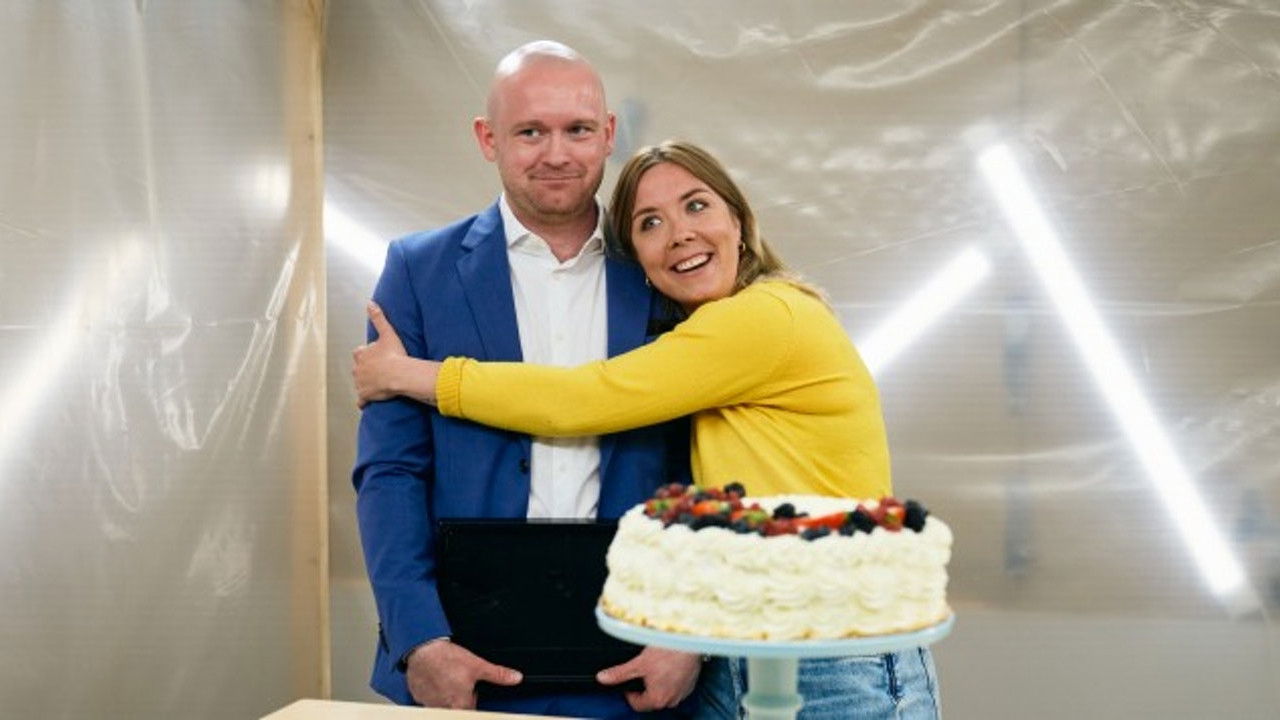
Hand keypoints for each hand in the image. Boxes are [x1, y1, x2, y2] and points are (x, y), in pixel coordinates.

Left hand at [352, 301, 408, 407]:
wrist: (398, 374)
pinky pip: (361, 400)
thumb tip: (370, 303)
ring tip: (376, 385)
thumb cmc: (394, 355)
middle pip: (358, 369)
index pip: (359, 353)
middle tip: (377, 371)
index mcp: (361, 355)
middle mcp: (357, 369)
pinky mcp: (365, 395)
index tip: (375, 356)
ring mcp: (360, 383)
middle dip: (365, 370)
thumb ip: (378, 318)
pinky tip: (367, 402)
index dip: (366, 355)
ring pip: (359, 383)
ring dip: (364, 384)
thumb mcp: (387, 333)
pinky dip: (363, 401)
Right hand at [404, 639, 521, 708]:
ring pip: (442, 703)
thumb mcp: (477, 665)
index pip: (472, 711)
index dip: (474, 700)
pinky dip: (432, 690)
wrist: (422, 650)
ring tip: (447, 677)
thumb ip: (498, 674)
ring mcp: (429, 703)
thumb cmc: (446, 658)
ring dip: (446, 694)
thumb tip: (515, 677)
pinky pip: (428, 697)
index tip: (472, 692)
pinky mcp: (418, 696)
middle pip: (458, 708)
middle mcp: (444, 708)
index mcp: (460, 704)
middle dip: (461, 696)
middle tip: (460, 679)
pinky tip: (435, 677)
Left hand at [597, 646, 701, 711]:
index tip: (629, 682)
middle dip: (645, 688)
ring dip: (659, 684)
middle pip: (651, 700)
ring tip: (657, 666)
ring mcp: (683, 692)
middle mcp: (671, 700)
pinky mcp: (691, 684)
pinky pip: (677, 686)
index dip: (629, 694)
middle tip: (643, 670)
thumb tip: (603, 678)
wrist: (689, 642)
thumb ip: (619, 673)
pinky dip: (671, 679)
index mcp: (657, 699)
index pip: (637, 705)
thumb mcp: (638, 663)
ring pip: (665, 693)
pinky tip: (669, 665)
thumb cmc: (667, 652)